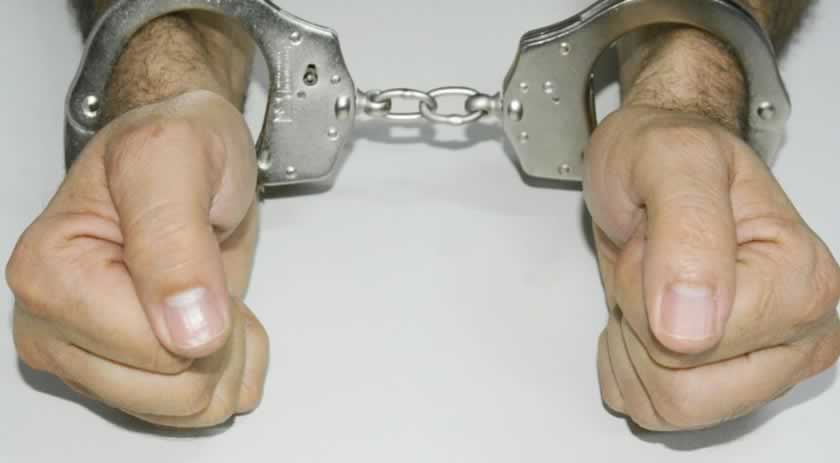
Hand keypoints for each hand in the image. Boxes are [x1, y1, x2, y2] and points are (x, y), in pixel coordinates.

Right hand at [7, 90, 268, 427]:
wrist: (188, 150)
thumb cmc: (175, 143)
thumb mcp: (174, 159)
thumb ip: (176, 238)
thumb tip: (186, 328)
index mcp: (53, 272)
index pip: (157, 350)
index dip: (202, 306)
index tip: (197, 249)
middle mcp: (55, 322)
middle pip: (171, 392)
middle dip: (217, 336)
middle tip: (207, 271)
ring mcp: (87, 353)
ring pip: (185, 409)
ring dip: (225, 353)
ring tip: (211, 290)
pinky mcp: (120, 371)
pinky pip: (194, 409)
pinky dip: (226, 365)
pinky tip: (213, 315)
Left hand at [585, 105, 839, 430]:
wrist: (649, 162)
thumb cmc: (663, 153)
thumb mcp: (669, 161)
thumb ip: (686, 230)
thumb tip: (694, 324)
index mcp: (799, 280)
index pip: (693, 347)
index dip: (645, 292)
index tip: (654, 240)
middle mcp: (794, 332)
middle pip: (685, 395)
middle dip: (638, 327)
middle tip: (648, 266)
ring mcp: (760, 362)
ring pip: (667, 408)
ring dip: (632, 344)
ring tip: (648, 285)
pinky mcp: (723, 380)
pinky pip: (650, 407)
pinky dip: (627, 363)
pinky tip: (642, 314)